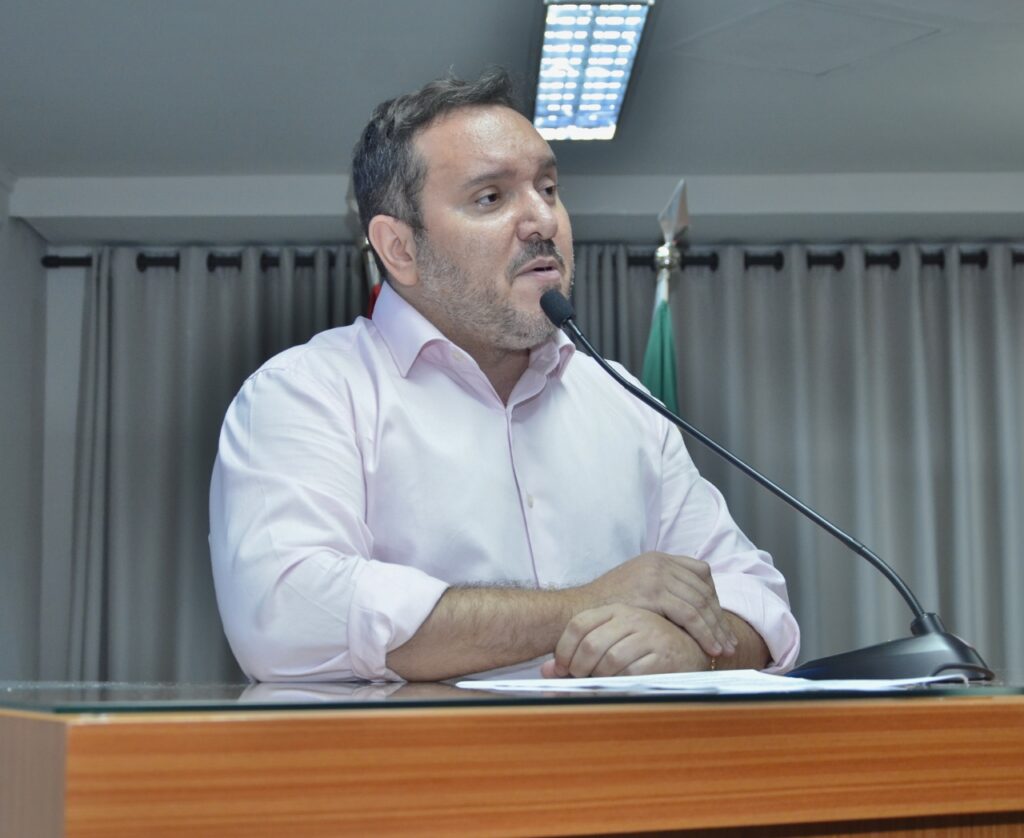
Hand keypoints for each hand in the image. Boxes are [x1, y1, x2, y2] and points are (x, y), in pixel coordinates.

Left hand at [541, 604, 711, 677]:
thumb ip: (579, 653)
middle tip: (580, 680)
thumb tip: (545, 672)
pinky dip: (619, 684)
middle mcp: (632, 617)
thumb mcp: (612, 641)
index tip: (562, 669)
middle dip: (579, 668)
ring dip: (599, 678)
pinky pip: (631, 674)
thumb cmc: (644, 648)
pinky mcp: (664, 655)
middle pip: (591, 644)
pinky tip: (620, 685)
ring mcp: (650, 634)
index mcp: (616, 609)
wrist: (690, 649)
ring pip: (609, 660)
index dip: (563, 650)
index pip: (578, 624)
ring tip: (600, 684)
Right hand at [579, 552, 736, 658]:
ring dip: (716, 628)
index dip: (714, 598)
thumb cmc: (604, 608)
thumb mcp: (634, 589)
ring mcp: (656, 575)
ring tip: (724, 649)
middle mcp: (659, 563)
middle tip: (729, 642)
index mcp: (657, 559)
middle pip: (703, 589)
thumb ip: (659, 590)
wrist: (578, 612)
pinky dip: (704, 632)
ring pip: (700, 603)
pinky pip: (689, 614)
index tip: (717, 621)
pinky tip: (710, 647)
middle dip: (719, 618)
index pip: (700, 572)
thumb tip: (685, 606)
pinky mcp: (653, 593)